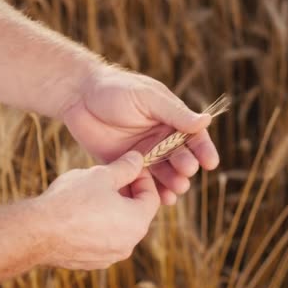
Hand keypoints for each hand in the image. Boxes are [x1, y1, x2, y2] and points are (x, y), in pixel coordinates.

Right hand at [36, 151, 159, 269]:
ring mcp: (110, 257)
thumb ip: (125, 168)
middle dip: (128, 193)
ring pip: (119, 227)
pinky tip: (80, 212)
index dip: (143, 178)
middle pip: (137, 213)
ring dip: (113, 209)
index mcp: (137, 222)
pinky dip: (98, 226)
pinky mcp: (91, 262)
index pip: (152, 197)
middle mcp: (128, 244)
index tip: (130, 167)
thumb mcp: (101, 175)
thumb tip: (137, 159)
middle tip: (112, 177)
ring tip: (94, 192)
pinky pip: (102, 240)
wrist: (36, 232)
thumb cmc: (71, 200)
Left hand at [62, 65, 219, 204]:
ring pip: (163, 173)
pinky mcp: (124, 165)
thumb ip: (175, 113)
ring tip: (176, 190)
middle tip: (185, 173)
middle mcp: (160, 138)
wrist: (77, 95)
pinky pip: (140, 181)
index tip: (210, 162)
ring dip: (172, 182)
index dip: (203, 150)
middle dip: (185, 167)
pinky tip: (159, 199)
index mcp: (170, 119)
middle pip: (180, 158)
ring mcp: (143, 153)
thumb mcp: (147, 98)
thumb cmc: (115, 88)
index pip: (193, 137)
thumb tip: (207, 121)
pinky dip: (150, 191)